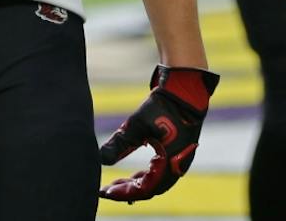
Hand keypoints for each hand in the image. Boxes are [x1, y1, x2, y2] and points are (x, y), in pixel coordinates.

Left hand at [98, 64, 217, 201]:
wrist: (185, 91)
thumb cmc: (161, 108)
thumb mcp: (136, 125)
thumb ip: (119, 144)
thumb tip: (101, 159)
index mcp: (169, 165)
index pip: (144, 189)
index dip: (123, 193)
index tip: (105, 192)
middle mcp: (177, 168)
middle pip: (149, 189)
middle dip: (127, 191)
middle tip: (106, 190)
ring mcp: (179, 162)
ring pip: (155, 182)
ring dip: (136, 185)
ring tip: (117, 185)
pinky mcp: (178, 155)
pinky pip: (161, 174)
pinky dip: (146, 177)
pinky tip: (135, 176)